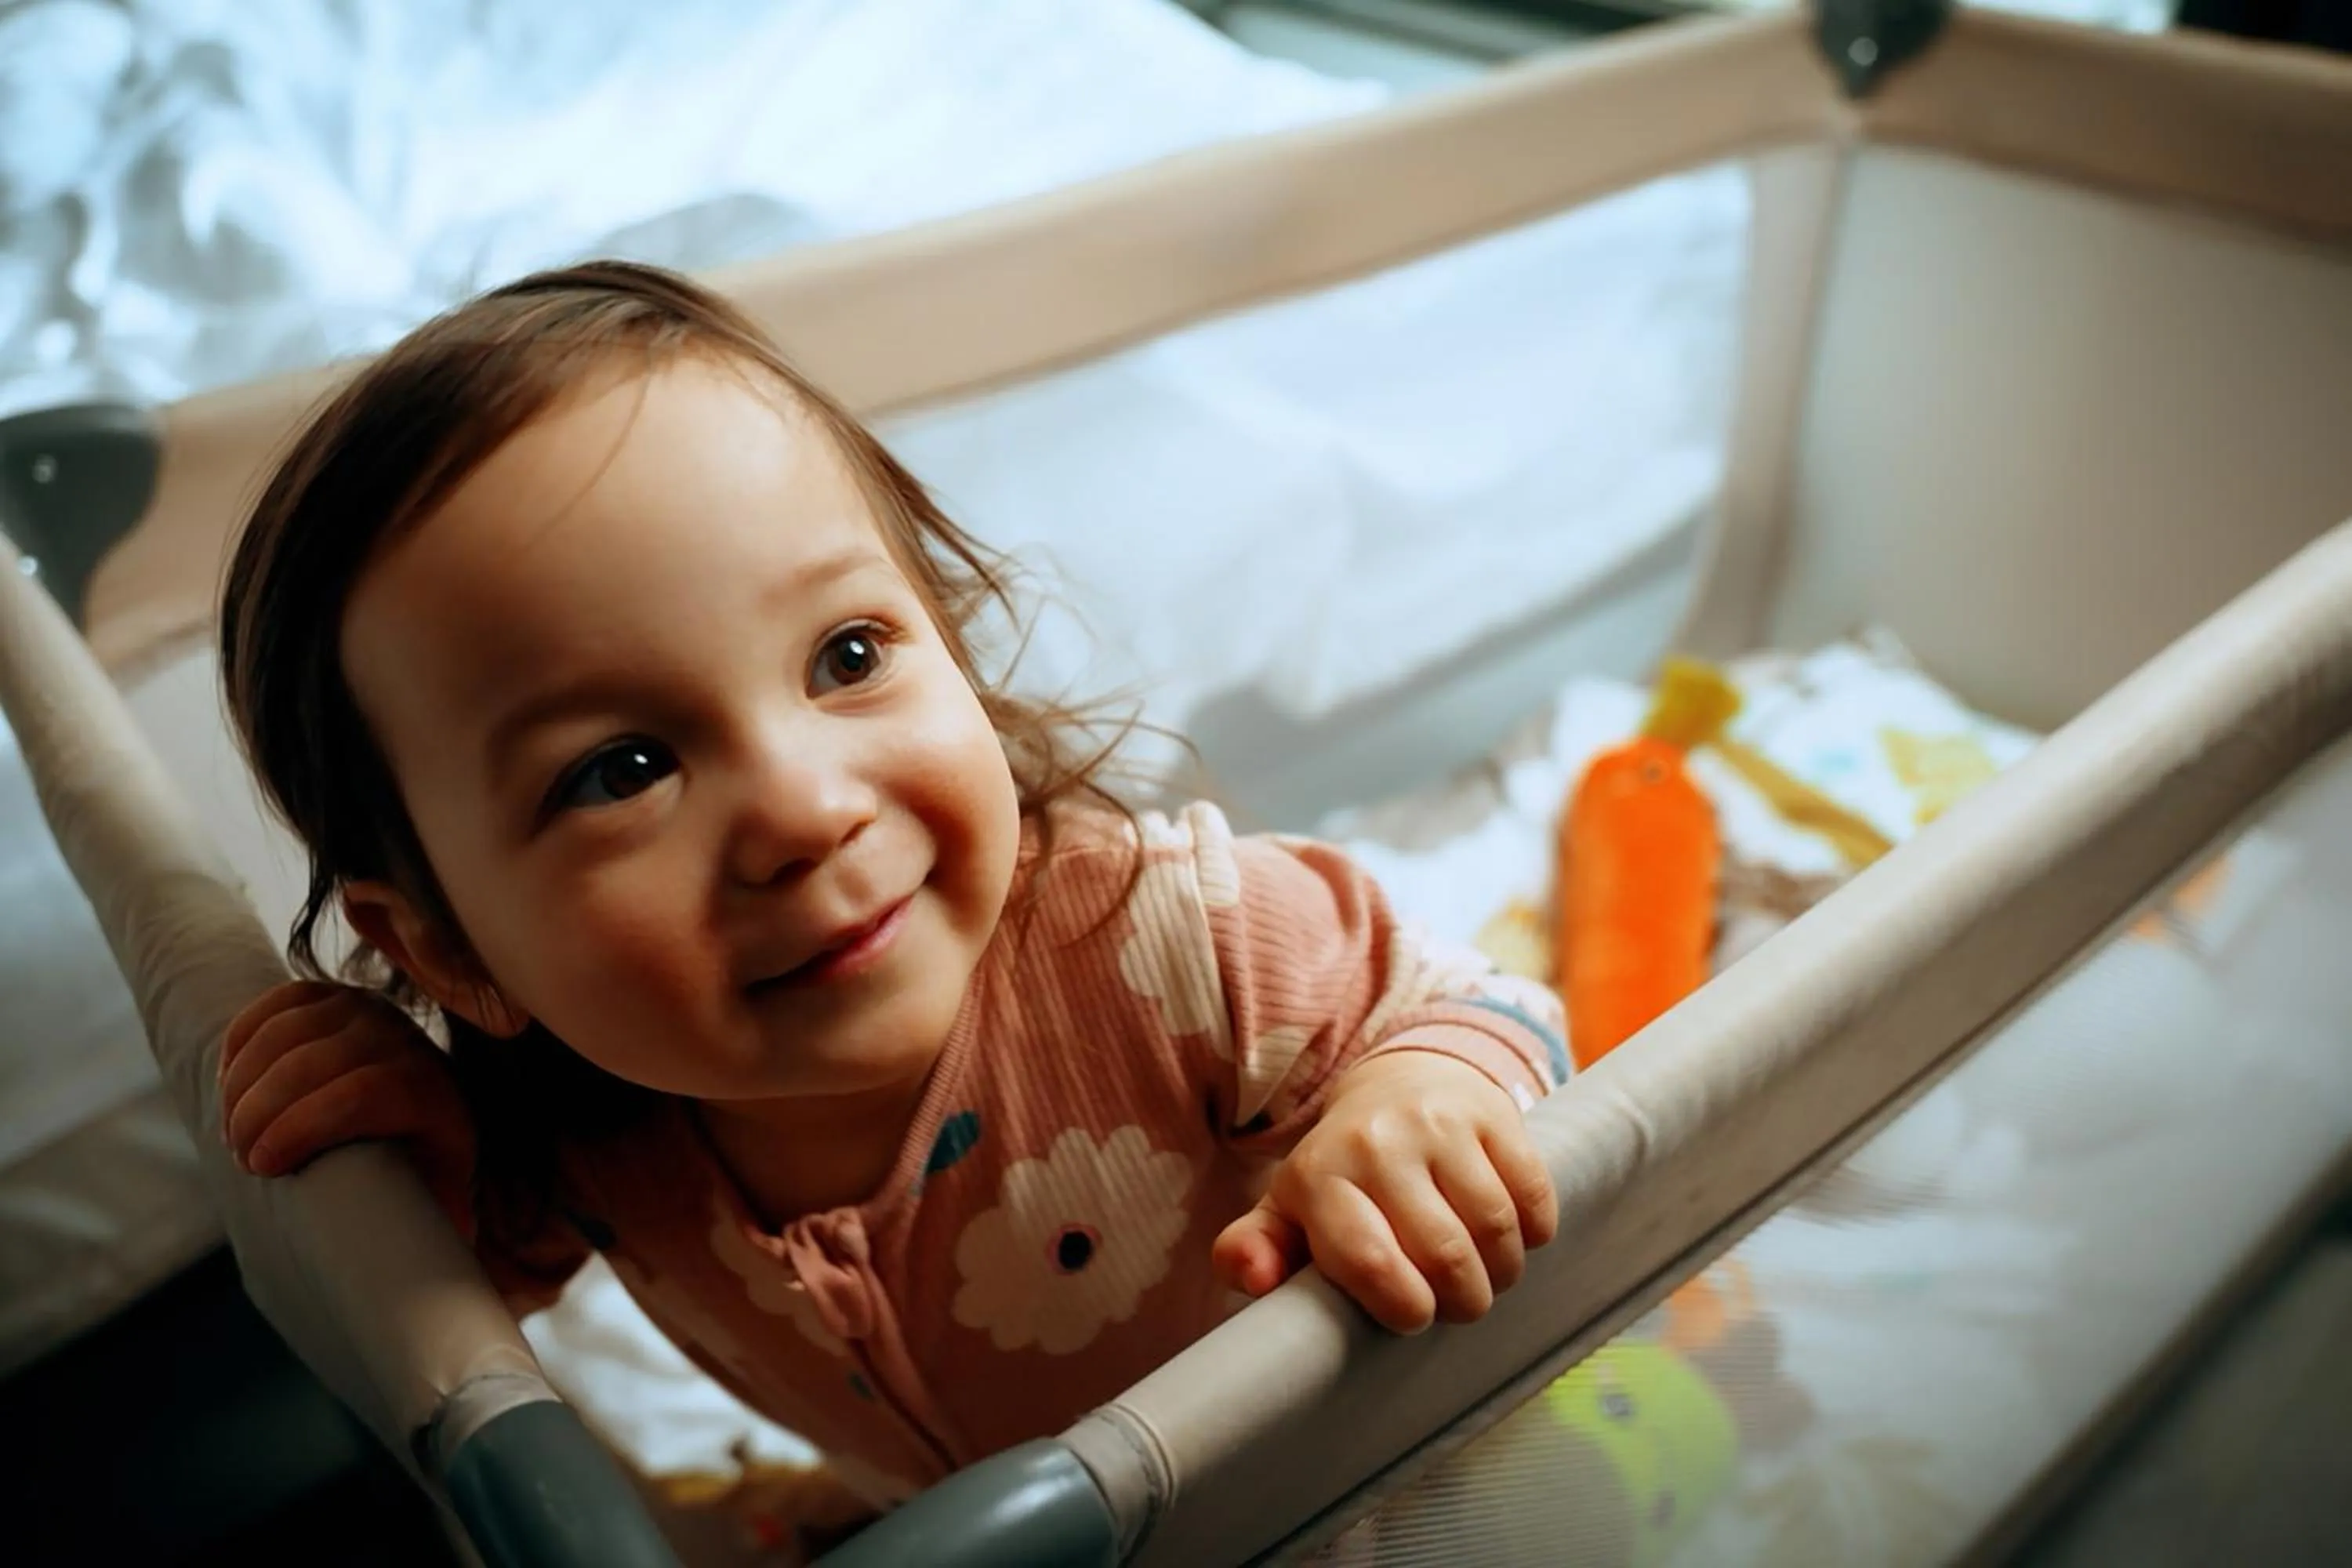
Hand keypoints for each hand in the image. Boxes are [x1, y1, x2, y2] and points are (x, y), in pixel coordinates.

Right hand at [219, 980, 476, 1225]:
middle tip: (239, 1157)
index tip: (262, 1168)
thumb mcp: (434, 1213)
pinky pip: (278, 1003)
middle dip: (259, 1112)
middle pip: (314, 1062)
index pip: (364, 1092)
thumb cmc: (419, 1184)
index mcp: (433, 1095)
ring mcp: (370, 1012)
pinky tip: (229, 1083)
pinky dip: (242, 1041)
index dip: (303, 1127)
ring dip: (243, 1083)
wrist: (425, 1127)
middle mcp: (405, 1042)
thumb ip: (426, 1237)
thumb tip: (414, 1274)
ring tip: (232, 1130)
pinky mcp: (335, 997)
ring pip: (288, 1032)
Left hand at [1212, 1050, 1557, 1332]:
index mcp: (1319, 1177)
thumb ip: (1254, 1251)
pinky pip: (1533, 1197)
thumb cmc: (1343, 1174)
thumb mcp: (1289, 1212)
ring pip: (1494, 1229)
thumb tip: (1250, 1278)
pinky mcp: (1494, 1116)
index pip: (1369, 1262)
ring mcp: (1440, 1125)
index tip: (1412, 1315)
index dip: (1403, 1308)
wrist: (1401, 1085)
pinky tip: (1512, 1236)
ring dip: (1500, 1273)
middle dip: (1461, 1301)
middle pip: (1443, 1255)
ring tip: (1485, 1277)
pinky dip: (1533, 1232)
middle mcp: (1377, 1143)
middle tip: (1456, 1304)